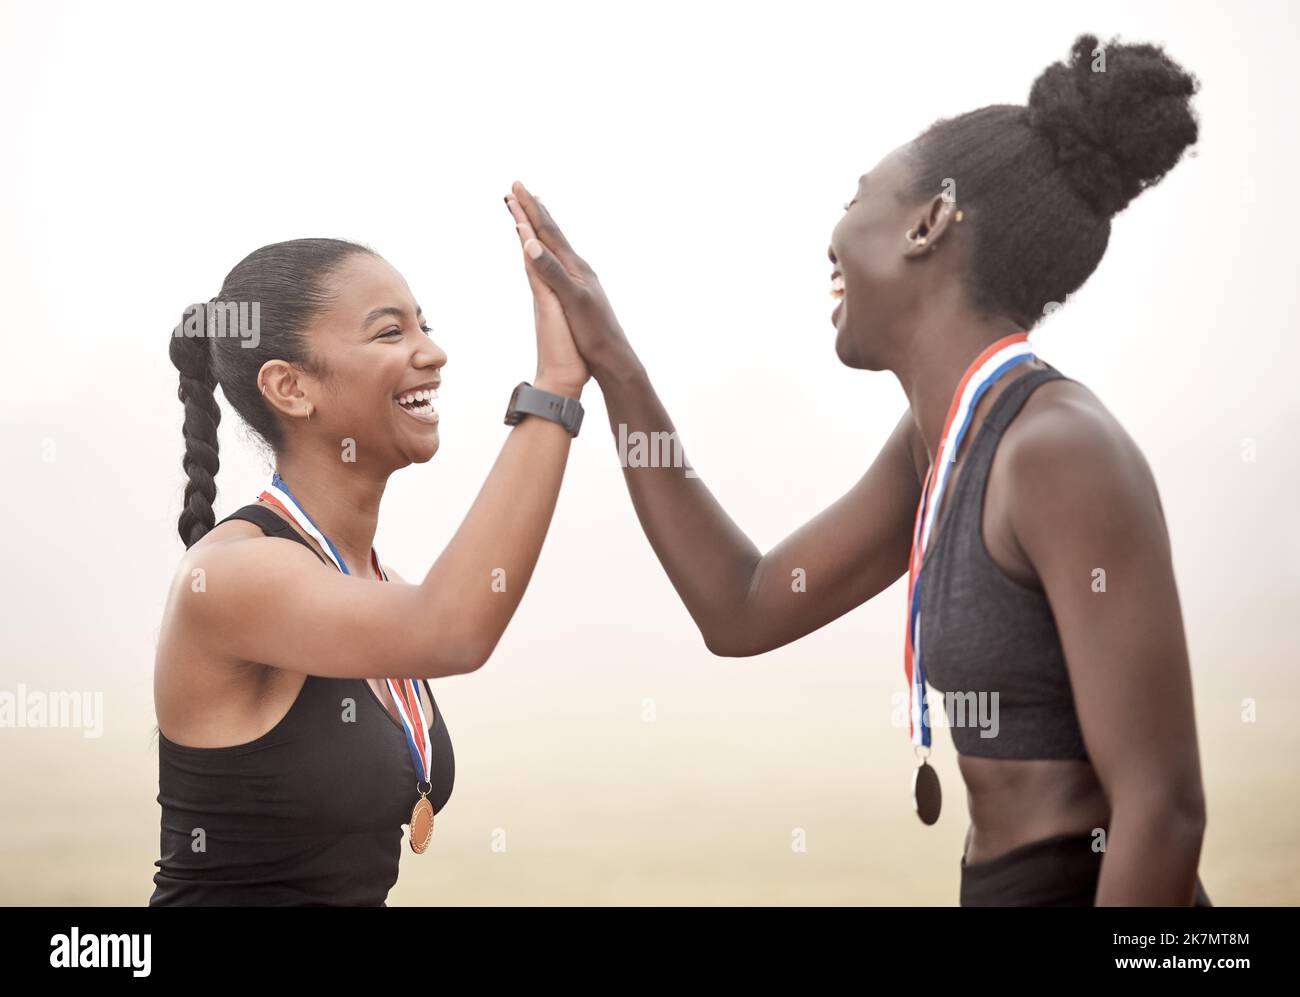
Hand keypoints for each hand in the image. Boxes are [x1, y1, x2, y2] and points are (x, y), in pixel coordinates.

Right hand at [508, 181, 636, 383]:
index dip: (530, 209)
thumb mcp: (571, 300)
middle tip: (519, 188)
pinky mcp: (578, 292)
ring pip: (556, 245)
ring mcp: (578, 279)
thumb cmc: (593, 332)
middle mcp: (576, 268)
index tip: (515, 188)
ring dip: (542, 226)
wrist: (613, 356)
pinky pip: (559, 261)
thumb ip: (551, 271)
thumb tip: (529, 242)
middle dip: (534, 209)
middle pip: (552, 232)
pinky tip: (552, 252)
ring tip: (535, 211)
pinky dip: (550, 248)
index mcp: (573, 266)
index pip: (547, 231)